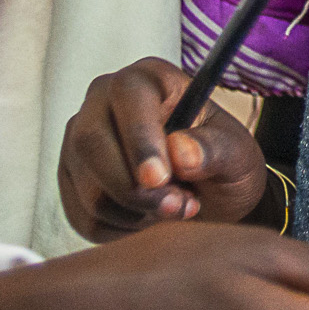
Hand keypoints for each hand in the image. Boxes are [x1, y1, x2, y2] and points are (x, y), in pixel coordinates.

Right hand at [59, 57, 265, 239]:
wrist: (208, 194)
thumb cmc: (222, 161)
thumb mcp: (237, 154)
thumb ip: (214, 149)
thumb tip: (181, 152)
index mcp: (148, 79)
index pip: (128, 96)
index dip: (140, 139)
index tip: (159, 178)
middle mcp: (102, 102)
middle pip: (91, 143)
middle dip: (135, 189)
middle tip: (179, 207)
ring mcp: (79, 141)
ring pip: (88, 188)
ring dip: (136, 213)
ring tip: (175, 208)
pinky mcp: (71, 180)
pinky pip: (83, 216)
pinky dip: (122, 230)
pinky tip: (150, 218)